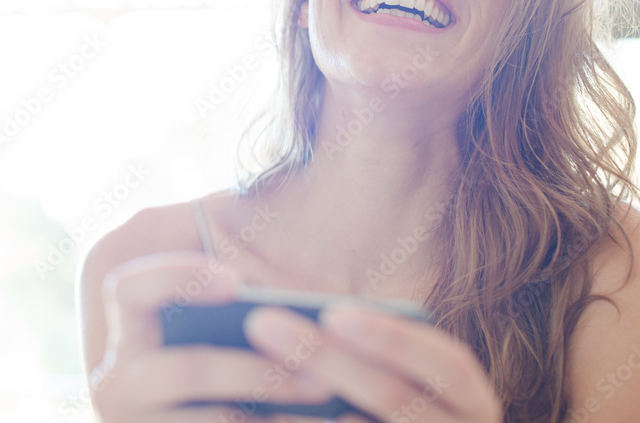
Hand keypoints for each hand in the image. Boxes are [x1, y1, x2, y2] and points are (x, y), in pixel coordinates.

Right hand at [89, 252, 334, 421]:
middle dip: (257, 368)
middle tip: (316, 364)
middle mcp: (114, 382)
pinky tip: (308, 421)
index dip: (177, 277)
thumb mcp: (192, 320)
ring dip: (275, 406)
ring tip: (324, 394)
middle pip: (189, 369)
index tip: (236, 281)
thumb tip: (269, 280)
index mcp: (120, 330)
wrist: (165, 415)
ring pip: (216, 419)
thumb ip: (216, 290)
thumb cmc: (201, 359)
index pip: (127, 289)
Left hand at [243, 304, 503, 421]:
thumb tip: (305, 315)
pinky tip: (265, 416)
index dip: (392, 339)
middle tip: (261, 322)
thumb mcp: (398, 380)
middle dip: (325, 359)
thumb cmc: (390, 402)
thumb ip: (363, 346)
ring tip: (252, 376)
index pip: (449, 366)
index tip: (331, 313)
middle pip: (396, 401)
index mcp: (473, 405)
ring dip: (304, 411)